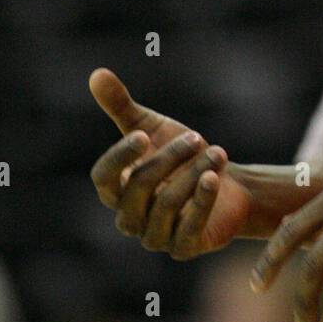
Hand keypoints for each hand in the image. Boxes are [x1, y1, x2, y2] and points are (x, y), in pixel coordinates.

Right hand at [89, 67, 250, 258]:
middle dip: (169, 159)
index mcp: (116, 190)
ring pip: (165, 206)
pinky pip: (189, 228)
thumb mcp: (152, 127)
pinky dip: (201, 201)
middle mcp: (130, 218)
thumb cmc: (180, 155)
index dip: (119, 157)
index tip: (142, 135)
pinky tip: (214, 176)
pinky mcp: (183, 248)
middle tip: (196, 137)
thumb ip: (121, 107)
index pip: (103, 179)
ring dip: (193, 175)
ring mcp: (155, 237)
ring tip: (217, 151)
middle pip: (138, 188)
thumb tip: (96, 73)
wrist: (226, 181)